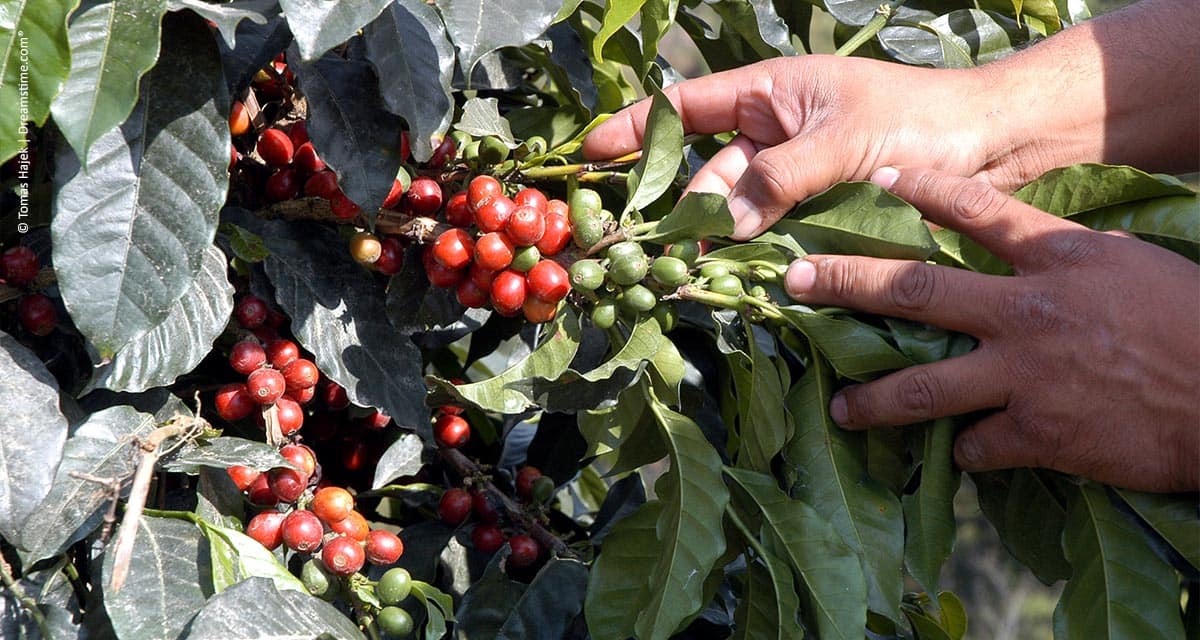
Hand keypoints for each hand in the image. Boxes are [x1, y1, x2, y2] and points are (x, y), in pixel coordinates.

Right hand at [583, 56, 1030, 238]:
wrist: (995, 142)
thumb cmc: (922, 119)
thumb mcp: (843, 142)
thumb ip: (781, 179)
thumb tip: (723, 222)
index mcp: (772, 91)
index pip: (687, 105)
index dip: (637, 128)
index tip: (592, 153)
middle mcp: (775, 131)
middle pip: (708, 170)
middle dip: (681, 204)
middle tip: (650, 244)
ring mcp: (795, 171)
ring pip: (739, 207)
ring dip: (721, 236)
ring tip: (694, 269)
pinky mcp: (819, 208)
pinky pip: (773, 230)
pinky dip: (757, 252)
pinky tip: (740, 274)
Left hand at [784, 167, 1199, 492]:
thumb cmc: (1193, 322)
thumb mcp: (1127, 267)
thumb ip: (1063, 262)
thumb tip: (1020, 264)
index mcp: (1058, 259)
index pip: (978, 210)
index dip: (926, 189)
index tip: (885, 176)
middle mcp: (1027, 311)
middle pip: (915, 290)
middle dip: (846, 283)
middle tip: (797, 282)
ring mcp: (1025, 375)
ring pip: (922, 386)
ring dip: (873, 400)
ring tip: (840, 409)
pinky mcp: (1037, 434)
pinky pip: (977, 446)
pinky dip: (967, 450)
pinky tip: (964, 453)